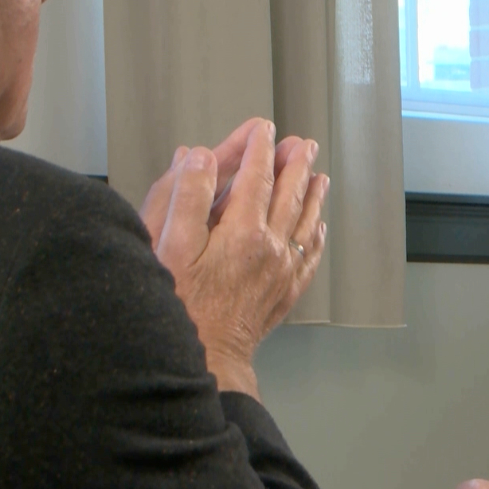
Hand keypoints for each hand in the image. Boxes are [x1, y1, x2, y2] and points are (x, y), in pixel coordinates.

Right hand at [148, 120, 329, 397]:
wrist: (206, 358)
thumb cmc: (181, 307)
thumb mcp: (168, 245)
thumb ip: (185, 196)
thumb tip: (197, 157)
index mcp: (242, 232)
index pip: (256, 178)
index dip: (259, 149)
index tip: (263, 130)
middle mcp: (271, 248)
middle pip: (289, 196)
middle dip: (295, 165)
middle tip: (303, 145)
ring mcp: (282, 272)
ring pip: (306, 224)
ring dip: (313, 196)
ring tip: (320, 177)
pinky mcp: (285, 293)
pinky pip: (310, 258)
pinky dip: (316, 237)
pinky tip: (319, 228)